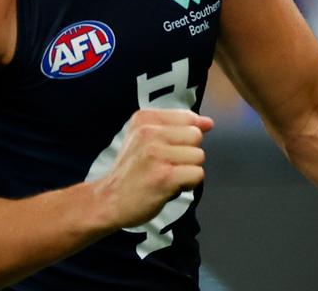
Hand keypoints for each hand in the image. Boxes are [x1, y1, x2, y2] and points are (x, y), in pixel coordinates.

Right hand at [93, 108, 213, 228]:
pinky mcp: (164, 176)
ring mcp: (156, 154)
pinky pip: (197, 174)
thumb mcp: (144, 138)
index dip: (187, 136)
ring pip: (199, 156)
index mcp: (144, 118)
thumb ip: (176, 127)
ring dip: (188, 170)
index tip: (172, 149)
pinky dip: (188, 184)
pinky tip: (171, 186)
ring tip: (167, 176)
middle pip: (196, 136)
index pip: (188, 117)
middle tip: (168, 164)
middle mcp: (149, 132)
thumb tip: (209, 123)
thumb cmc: (131, 170)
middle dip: (188, 153)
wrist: (108, 200)